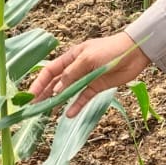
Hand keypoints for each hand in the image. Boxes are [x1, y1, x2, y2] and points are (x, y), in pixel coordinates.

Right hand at [27, 31, 150, 117]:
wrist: (135, 53)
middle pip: (56, 82)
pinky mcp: (96, 86)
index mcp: (71, 56)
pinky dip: (76, 105)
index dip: (39, 82)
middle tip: (33, 106)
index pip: (50, 70)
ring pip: (68, 91)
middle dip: (45, 93)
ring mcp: (86, 78)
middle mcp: (76, 68)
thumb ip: (71, 74)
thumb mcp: (87, 59)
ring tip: (46, 112)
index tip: (31, 95)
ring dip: (58, 100)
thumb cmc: (109, 50)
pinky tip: (68, 114)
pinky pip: (83, 97)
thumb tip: (56, 90)